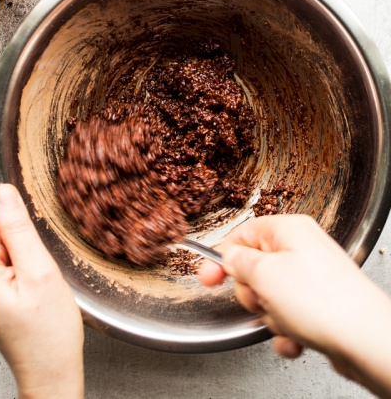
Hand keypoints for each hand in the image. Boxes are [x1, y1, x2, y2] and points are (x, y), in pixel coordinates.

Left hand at [0, 184, 83, 398]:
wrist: (48, 373)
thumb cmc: (46, 337)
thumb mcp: (40, 274)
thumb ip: (19, 230)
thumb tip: (3, 190)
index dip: (14, 225)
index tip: (25, 250)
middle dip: (9, 240)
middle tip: (26, 276)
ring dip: (8, 257)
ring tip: (23, 288)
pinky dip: (5, 272)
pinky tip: (16, 294)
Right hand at [199, 214, 390, 396]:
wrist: (367, 342)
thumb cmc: (323, 302)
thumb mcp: (263, 273)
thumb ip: (236, 261)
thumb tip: (229, 257)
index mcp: (289, 229)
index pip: (241, 233)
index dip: (220, 256)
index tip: (206, 276)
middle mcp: (304, 250)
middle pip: (254, 268)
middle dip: (251, 292)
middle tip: (261, 299)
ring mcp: (314, 280)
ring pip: (269, 297)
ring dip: (269, 316)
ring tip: (286, 320)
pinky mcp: (322, 307)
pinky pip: (288, 318)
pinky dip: (286, 332)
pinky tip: (296, 339)